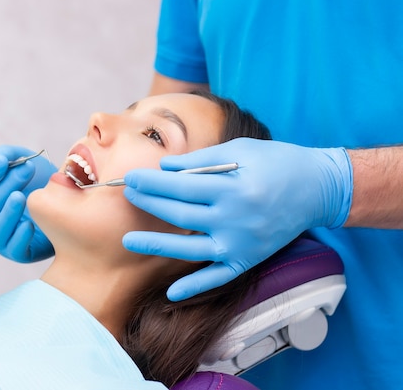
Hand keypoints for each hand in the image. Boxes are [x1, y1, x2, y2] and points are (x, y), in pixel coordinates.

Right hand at [0, 145, 55, 262]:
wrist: (65, 204)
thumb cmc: (38, 183)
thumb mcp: (23, 162)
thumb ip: (6, 155)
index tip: (2, 161)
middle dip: (5, 186)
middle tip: (27, 169)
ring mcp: (0, 238)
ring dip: (9, 211)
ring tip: (22, 196)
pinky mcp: (18, 252)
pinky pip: (15, 248)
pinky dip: (20, 236)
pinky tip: (29, 224)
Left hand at [122, 138, 352, 300]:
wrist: (317, 188)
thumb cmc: (276, 162)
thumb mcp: (239, 151)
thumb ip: (200, 160)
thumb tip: (163, 167)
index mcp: (234, 188)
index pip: (181, 186)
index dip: (152, 182)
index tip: (131, 177)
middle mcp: (236, 219)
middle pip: (180, 215)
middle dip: (149, 203)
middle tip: (127, 194)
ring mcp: (242, 243)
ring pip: (190, 249)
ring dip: (157, 245)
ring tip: (127, 240)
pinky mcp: (248, 259)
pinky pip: (218, 277)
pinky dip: (195, 286)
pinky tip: (171, 293)